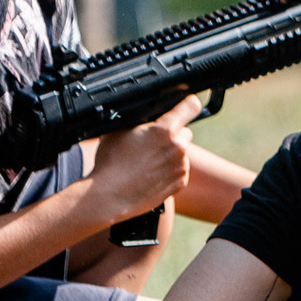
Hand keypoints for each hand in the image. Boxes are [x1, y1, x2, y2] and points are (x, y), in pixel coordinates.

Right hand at [87, 95, 199, 222]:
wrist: (109, 196)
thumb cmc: (111, 164)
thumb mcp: (119, 130)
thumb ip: (138, 120)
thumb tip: (145, 114)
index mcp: (164, 130)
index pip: (191, 106)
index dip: (187, 104)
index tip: (186, 105)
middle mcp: (178, 147)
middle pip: (185, 131)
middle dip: (172, 134)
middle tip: (153, 142)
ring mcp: (181, 166)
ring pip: (182, 152)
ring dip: (171, 153)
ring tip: (148, 161)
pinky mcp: (180, 182)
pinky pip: (180, 170)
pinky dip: (170, 170)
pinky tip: (152, 173)